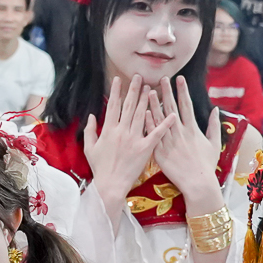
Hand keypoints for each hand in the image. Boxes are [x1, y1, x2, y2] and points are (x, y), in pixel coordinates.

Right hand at [82, 76, 173, 208]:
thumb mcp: (89, 148)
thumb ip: (90, 130)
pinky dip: (164, 124)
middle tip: (139, 76)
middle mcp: (122, 131)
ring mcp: (134, 139)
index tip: (119, 79)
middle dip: (134, 90)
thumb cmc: (99, 168)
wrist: (110, 185)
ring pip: (141, 115)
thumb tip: (91, 116)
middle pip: (129, 106)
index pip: (113, 106)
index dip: (116, 91)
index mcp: (108, 130)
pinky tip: (172, 114)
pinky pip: (156, 134)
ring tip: (152, 87)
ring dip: (147, 100)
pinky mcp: (145, 149)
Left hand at [148, 75, 223, 207]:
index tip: (179, 78)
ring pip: (159, 119)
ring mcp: (169, 142)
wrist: (197, 183)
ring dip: (154, 104)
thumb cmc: (207, 165)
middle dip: (167, 92)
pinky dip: (148, 123)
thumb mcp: (215, 143)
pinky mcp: (159, 152)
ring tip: (149, 90)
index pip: (186, 105)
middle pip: (171, 108)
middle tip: (162, 78)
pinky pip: (152, 135)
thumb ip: (214, 125)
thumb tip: (215, 109)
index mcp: (193, 129)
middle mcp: (180, 132)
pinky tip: (143, 112)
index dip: (182, 91)